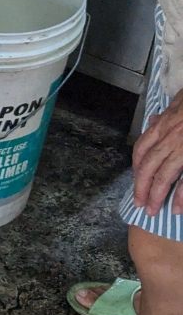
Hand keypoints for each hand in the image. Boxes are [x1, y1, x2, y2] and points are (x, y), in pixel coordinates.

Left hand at [133, 90, 182, 214]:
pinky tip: (177, 209)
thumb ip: (168, 115)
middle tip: (139, 204)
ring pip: (164, 176)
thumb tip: (154, 121)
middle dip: (141, 187)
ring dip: (156, 196)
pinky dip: (181, 197)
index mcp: (164, 126)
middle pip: (147, 167)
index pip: (141, 149)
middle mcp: (170, 138)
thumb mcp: (180, 103)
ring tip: (152, 211)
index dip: (136, 167)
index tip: (136, 179)